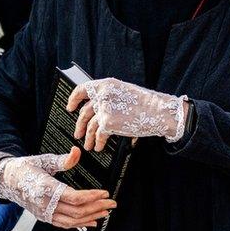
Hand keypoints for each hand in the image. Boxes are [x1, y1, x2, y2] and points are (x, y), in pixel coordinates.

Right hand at [0, 147, 116, 228]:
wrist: (8, 180)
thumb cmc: (25, 169)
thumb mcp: (44, 159)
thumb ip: (63, 159)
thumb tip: (77, 152)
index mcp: (45, 188)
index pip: (73, 197)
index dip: (91, 196)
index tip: (104, 193)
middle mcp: (44, 203)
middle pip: (75, 211)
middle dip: (96, 208)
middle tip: (111, 203)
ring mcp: (43, 212)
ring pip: (71, 221)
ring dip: (90, 218)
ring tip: (104, 213)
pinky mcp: (44, 216)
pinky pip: (63, 224)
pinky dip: (79, 224)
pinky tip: (90, 222)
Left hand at [67, 78, 188, 150]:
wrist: (159, 111)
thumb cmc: (146, 103)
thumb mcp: (125, 92)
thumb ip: (110, 97)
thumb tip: (98, 111)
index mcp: (107, 84)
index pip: (83, 89)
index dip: (74, 99)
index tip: (70, 107)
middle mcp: (103, 94)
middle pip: (85, 111)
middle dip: (80, 124)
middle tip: (78, 133)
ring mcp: (104, 108)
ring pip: (90, 125)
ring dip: (89, 137)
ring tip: (89, 145)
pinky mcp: (108, 123)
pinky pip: (98, 135)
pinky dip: (98, 142)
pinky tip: (100, 146)